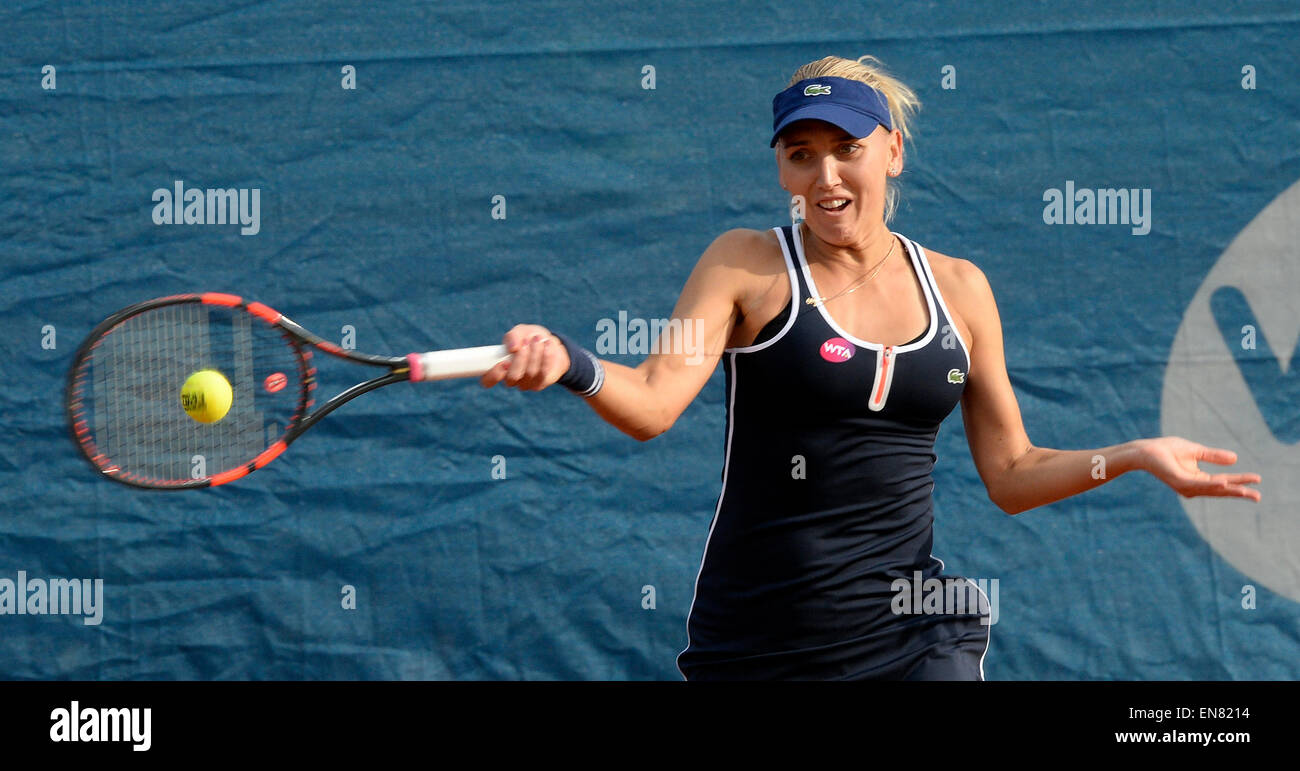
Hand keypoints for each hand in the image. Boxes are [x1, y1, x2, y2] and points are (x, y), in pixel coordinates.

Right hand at [479, 324, 569, 390]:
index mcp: (498, 368)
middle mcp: (509, 379)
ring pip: (529, 374)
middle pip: (511, 378)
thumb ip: (513, 336)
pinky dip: (546, 357)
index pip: (487, 381)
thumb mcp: (519, 332)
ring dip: (535, 354)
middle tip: (526, 342)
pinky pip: (542, 373)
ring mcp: (524, 383)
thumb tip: (513, 348)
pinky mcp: (539, 384)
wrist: (548, 343)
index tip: (503, 362)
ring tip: (538, 339)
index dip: (494, 375)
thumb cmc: (528, 338)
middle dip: (520, 359)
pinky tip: (547, 345)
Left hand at [1135, 437, 1260, 501]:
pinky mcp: (1179, 481)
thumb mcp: (1197, 451)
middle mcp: (1194, 487)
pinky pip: (1198, 484)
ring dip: (1230, 490)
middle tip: (1258, 497)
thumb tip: (1235, 459)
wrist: (1146, 450)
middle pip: (1221, 491)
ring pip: (1212, 489)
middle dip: (1239, 493)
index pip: (1224, 482)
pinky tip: (1224, 483)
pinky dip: (1212, 485)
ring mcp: (1186, 486)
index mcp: (1199, 480)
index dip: (1240, 481)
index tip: (1258, 479)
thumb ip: (1214, 456)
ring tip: (1247, 491)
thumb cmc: (1168, 450)